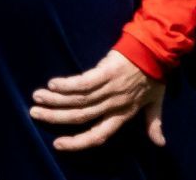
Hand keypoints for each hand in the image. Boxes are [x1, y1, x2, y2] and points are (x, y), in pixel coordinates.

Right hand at [30, 49, 164, 151]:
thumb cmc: (155, 76)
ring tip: (37, 98)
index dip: (78, 142)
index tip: (57, 144)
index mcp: (123, 114)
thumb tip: (160, 144)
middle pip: (81, 116)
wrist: (158, 50)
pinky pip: (83, 82)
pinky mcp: (106, 70)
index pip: (98, 134)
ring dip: (55, 100)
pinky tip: (53, 84)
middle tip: (34, 114)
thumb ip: (154, 123)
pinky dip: (68, 85)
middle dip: (55, 117)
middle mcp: (113, 104)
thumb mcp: (156, 102)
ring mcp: (109, 87)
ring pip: (78, 100)